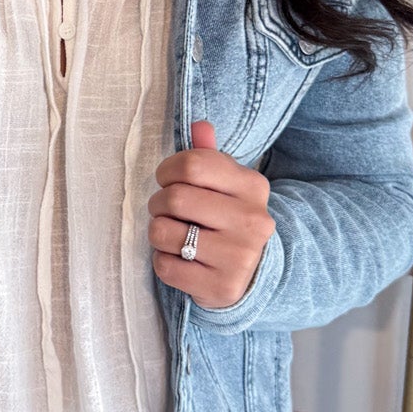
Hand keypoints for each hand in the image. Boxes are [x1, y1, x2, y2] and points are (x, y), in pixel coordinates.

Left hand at [148, 119, 275, 309]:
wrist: (255, 273)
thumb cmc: (228, 219)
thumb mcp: (226, 184)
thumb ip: (209, 155)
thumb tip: (200, 125)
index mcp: (252, 186)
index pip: (192, 164)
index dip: (167, 170)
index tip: (167, 179)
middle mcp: (252, 221)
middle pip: (174, 197)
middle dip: (158, 202)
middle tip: (165, 209)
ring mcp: (239, 256)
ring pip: (163, 232)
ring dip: (157, 232)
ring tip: (172, 234)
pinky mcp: (222, 287)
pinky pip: (165, 266)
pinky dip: (162, 260)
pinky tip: (179, 259)